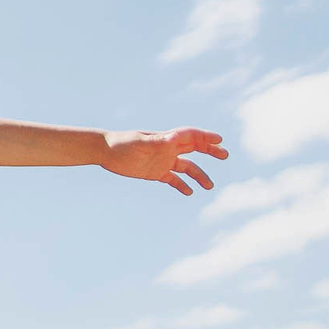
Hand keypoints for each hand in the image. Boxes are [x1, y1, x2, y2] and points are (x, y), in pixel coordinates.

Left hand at [101, 127, 228, 194]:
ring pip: (186, 167)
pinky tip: (189, 192)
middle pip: (194, 148)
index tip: (220, 140)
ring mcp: (162, 161)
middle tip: (224, 155)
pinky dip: (182, 185)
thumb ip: (158, 142)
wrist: (104, 152)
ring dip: (199, 175)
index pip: (191, 136)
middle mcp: (167, 149)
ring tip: (209, 186)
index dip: (206, 137)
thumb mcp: (140, 143)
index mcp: (166, 139)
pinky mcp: (155, 172)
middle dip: (210, 151)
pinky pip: (173, 179)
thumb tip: (174, 138)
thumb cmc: (121, 144)